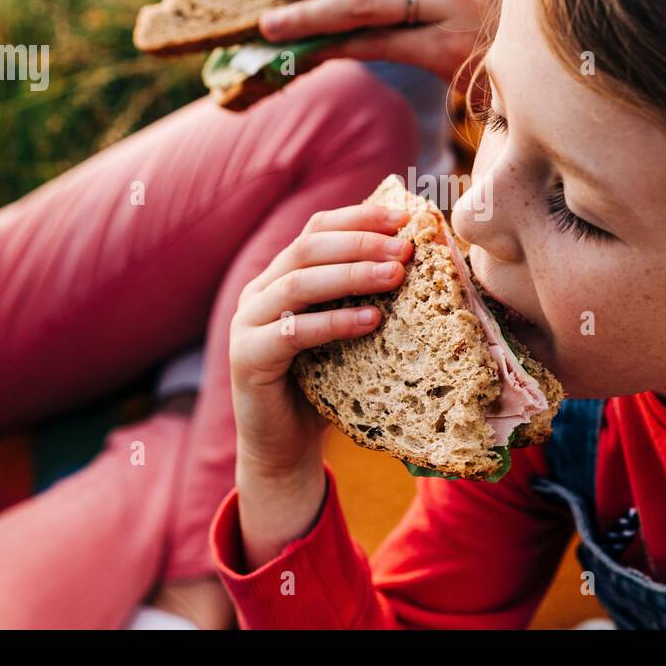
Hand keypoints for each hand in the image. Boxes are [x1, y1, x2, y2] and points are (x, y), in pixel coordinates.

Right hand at [228, 201, 413, 481]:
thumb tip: (418, 260)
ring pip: (298, 283)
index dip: (359, 217)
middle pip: (308, 248)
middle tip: (405, 248)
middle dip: (361, 242)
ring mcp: (247, 323)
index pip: (318, 229)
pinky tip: (371, 321)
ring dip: (351, 274)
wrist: (285, 447)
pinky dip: (333, 322)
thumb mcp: (349, 332)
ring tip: (396, 275)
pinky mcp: (247, 358)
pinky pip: (292, 332)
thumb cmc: (326, 384)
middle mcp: (259, 291)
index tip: (404, 217)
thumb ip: (366, 297)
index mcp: (281, 276)